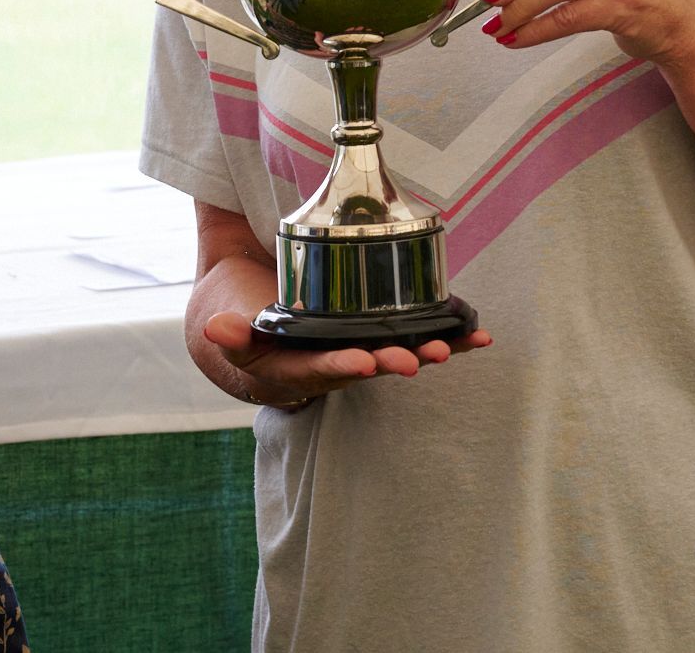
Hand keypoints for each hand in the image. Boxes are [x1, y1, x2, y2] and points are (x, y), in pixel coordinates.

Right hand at [203, 311, 490, 406]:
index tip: (361, 361)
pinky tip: (478, 335)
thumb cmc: (240, 324)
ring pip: (393, 356)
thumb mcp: (227, 329)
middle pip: (364, 368)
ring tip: (451, 346)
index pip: (317, 371)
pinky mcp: (373, 338)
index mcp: (292, 371)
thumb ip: (230, 334)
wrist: (250, 324)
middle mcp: (329, 368)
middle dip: (390, 364)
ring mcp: (354, 354)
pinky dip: (446, 339)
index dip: (340, 366)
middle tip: (414, 360)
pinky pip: (412, 339)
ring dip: (425, 353)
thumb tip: (216, 330)